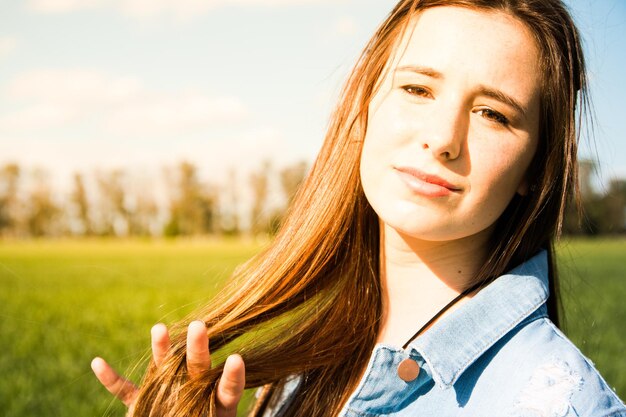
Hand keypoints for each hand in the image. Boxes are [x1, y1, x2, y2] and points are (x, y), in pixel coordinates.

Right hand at [91, 321, 245, 416]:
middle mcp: (193, 390)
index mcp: (216, 403)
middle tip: (199, 326)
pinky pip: (125, 390)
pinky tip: (98, 363)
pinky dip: (111, 379)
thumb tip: (203, 409)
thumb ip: (209, 415)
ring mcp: (166, 393)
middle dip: (198, 347)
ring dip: (161, 349)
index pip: (228, 388)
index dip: (232, 375)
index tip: (236, 360)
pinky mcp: (141, 403)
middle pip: (198, 366)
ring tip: (160, 328)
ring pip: (165, 368)